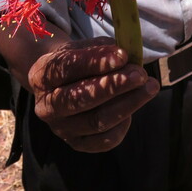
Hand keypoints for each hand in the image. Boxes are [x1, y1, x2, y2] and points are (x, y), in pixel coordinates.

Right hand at [28, 37, 159, 152]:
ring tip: (150, 87)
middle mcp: (46, 105)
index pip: (68, 68)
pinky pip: (104, 141)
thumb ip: (101, 50)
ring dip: (128, 104)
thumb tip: (124, 56)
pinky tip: (133, 105)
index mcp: (42, 75)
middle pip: (80, 99)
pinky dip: (123, 124)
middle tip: (140, 75)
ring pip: (96, 121)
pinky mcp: (76, 144)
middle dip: (114, 86)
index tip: (123, 56)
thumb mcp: (82, 47)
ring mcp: (60, 128)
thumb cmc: (76, 60)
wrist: (62, 83)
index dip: (96, 62)